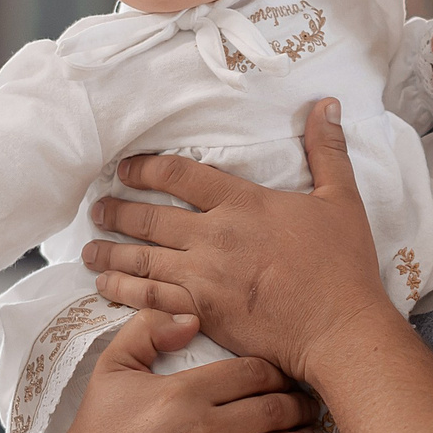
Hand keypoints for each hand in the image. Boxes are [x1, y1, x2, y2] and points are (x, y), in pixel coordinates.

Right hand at [34, 310, 334, 432]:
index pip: (252, 372)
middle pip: (274, 409)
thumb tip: (193, 315)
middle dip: (302, 404)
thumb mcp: (111, 371)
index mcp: (181, 393)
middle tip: (315, 404)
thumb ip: (148, 330)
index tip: (291, 374)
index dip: (281, 371)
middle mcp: (199, 432)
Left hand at [83, 99, 403, 382]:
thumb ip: (327, 150)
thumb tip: (325, 104)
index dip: (146, 168)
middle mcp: (215, 236)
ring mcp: (203, 277)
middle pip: (151, 218)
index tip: (125, 169)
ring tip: (89, 249)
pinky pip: (149, 298)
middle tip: (97, 208)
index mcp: (243, 203)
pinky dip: (123, 290)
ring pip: (142, 259)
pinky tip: (105, 286)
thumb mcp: (341, 199)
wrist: (339, 329)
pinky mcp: (201, 313)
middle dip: (118, 211)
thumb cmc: (342, 266)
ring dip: (110, 252)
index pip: (180, 175)